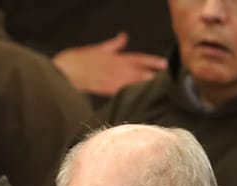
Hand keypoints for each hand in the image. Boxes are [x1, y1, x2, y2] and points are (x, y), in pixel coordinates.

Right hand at [53, 32, 167, 95]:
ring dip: (149, 86)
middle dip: (156, 76)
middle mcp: (119, 69)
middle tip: (169, 80)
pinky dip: (136, 95)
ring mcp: (115, 80)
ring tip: (161, 90)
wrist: (67, 71)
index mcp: (117, 58)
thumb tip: (124, 36)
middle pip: (143, 72)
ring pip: (137, 83)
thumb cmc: (80, 60)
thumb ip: (114, 44)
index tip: (165, 64)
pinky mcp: (110, 91)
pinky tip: (143, 99)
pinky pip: (127, 93)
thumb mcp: (99, 48)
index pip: (140, 58)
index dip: (153, 61)